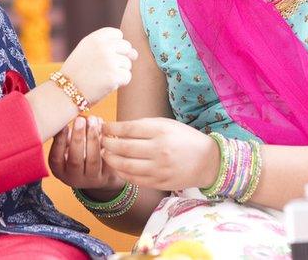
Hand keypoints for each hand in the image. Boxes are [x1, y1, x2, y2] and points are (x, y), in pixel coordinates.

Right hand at [48, 115, 125, 196]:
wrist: (98, 172)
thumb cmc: (78, 153)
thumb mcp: (68, 147)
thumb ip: (67, 136)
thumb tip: (71, 116)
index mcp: (59, 170)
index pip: (56, 158)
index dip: (60, 142)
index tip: (64, 125)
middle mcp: (73, 178)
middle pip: (75, 161)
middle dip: (78, 138)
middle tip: (80, 119)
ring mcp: (91, 179)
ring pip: (93, 160)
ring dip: (93, 138)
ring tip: (94, 120)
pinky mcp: (106, 175)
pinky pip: (107, 159)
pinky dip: (106, 143)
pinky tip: (105, 128)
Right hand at [61, 27, 137, 105]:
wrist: (65, 93)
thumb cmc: (77, 73)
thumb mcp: (86, 51)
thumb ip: (109, 47)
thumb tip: (135, 53)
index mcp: (95, 38)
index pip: (118, 34)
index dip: (115, 47)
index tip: (104, 56)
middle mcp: (103, 47)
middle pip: (127, 47)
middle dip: (120, 59)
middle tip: (105, 69)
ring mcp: (110, 61)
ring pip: (128, 64)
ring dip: (119, 72)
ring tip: (103, 77)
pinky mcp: (114, 76)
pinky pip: (127, 77)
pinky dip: (120, 83)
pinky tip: (107, 85)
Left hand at [101, 118, 219, 190]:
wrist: (207, 161)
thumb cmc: (185, 139)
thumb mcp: (167, 124)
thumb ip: (144, 125)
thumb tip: (118, 128)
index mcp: (161, 131)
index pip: (129, 128)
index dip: (112, 128)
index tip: (104, 126)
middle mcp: (159, 150)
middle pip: (123, 147)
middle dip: (107, 144)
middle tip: (100, 141)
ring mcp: (159, 168)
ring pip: (125, 165)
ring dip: (111, 159)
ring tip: (105, 154)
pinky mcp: (159, 182)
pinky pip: (134, 179)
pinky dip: (121, 172)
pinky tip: (117, 166)